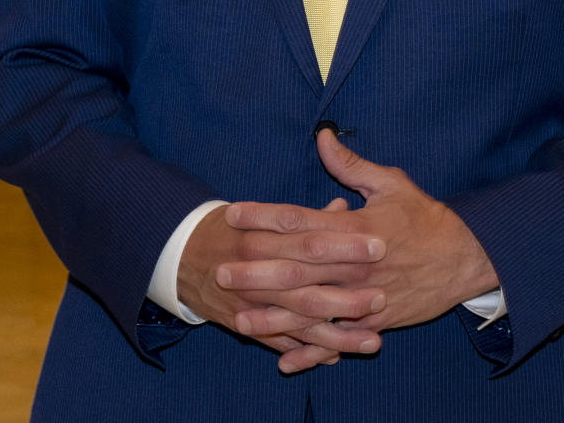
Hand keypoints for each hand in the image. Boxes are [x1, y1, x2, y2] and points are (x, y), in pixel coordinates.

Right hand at [177, 201, 384, 372]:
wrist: (181, 255)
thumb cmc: (233, 228)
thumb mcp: (263, 212)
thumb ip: (306, 214)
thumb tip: (343, 207)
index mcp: (262, 231)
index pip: (310, 235)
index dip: (344, 240)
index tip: (380, 243)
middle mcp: (256, 266)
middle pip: (306, 279)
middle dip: (345, 290)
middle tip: (382, 295)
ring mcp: (251, 299)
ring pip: (298, 318)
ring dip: (336, 331)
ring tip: (373, 339)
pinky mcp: (246, 324)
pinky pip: (280, 341)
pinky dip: (308, 350)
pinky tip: (338, 355)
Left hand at [223, 130, 499, 338]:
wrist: (466, 259)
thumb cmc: (426, 218)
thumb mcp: (392, 183)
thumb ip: (351, 164)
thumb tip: (322, 136)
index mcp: (355, 228)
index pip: (300, 219)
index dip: (263, 216)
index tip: (233, 214)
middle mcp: (354, 265)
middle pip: (297, 268)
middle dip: (256, 270)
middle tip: (220, 270)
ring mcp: (364, 298)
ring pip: (311, 310)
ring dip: (273, 316)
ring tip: (238, 318)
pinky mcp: (375, 322)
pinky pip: (338, 341)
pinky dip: (311, 353)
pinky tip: (284, 361)